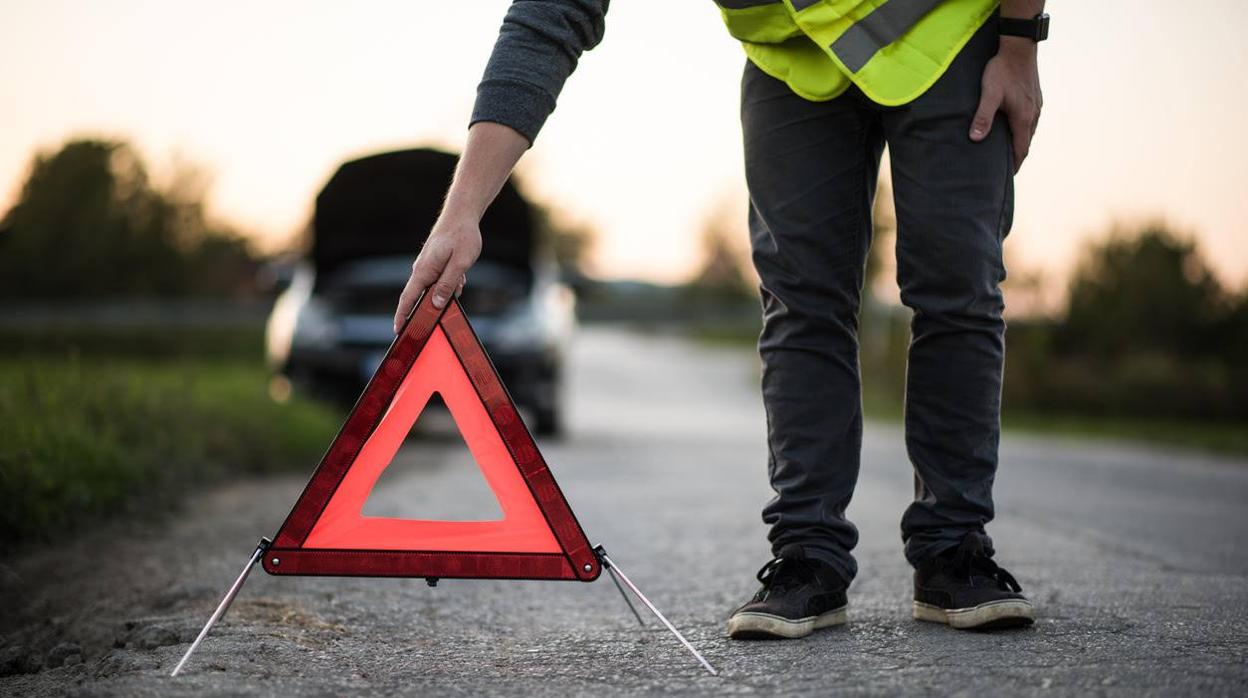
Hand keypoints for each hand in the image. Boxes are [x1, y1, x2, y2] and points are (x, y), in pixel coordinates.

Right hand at [393, 216, 481, 332]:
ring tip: (461, 277)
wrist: (462, 214)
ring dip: (447, 290)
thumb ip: (447, 284)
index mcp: (424, 271)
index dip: (402, 316)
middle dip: (429, 308)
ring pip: (435, 288)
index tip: (398, 331)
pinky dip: (451, 282)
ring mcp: (427, 266)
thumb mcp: (459, 263)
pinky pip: (441, 280)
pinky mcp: (434, 263)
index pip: (408, 298)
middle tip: (436, 318)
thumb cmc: (462, 236)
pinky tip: (461, 275)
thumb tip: (435, 304)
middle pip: (420, 297)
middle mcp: (422, 269)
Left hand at [970, 37, 1041, 172]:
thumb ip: (982, 117)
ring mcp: (1036, 105)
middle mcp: (1033, 115)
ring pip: (1029, 131)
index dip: (1015, 165)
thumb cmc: (1002, 70)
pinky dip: (1022, 130)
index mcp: (1023, 118)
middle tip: (1005, 169)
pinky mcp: (1035, 97)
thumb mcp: (989, 94)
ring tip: (1007, 152)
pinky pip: (1030, 120)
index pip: (1021, 150)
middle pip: (1026, 143)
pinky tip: (1013, 129)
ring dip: (1019, 143)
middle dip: (1016, 156)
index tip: (1008, 177)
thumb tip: (975, 139)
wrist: (1019, 47)